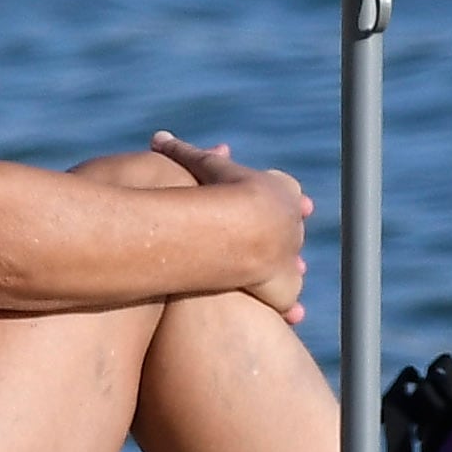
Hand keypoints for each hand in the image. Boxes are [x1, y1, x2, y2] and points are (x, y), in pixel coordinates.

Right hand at [148, 131, 311, 322]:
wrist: (237, 229)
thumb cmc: (214, 190)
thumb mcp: (198, 166)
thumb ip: (180, 152)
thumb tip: (158, 137)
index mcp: (283, 190)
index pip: (283, 193)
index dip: (271, 200)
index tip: (273, 202)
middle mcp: (293, 224)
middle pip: (287, 231)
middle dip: (278, 235)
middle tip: (262, 239)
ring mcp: (290, 258)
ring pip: (289, 267)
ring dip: (282, 271)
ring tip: (263, 275)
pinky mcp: (284, 290)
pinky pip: (286, 301)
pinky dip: (284, 306)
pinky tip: (280, 314)